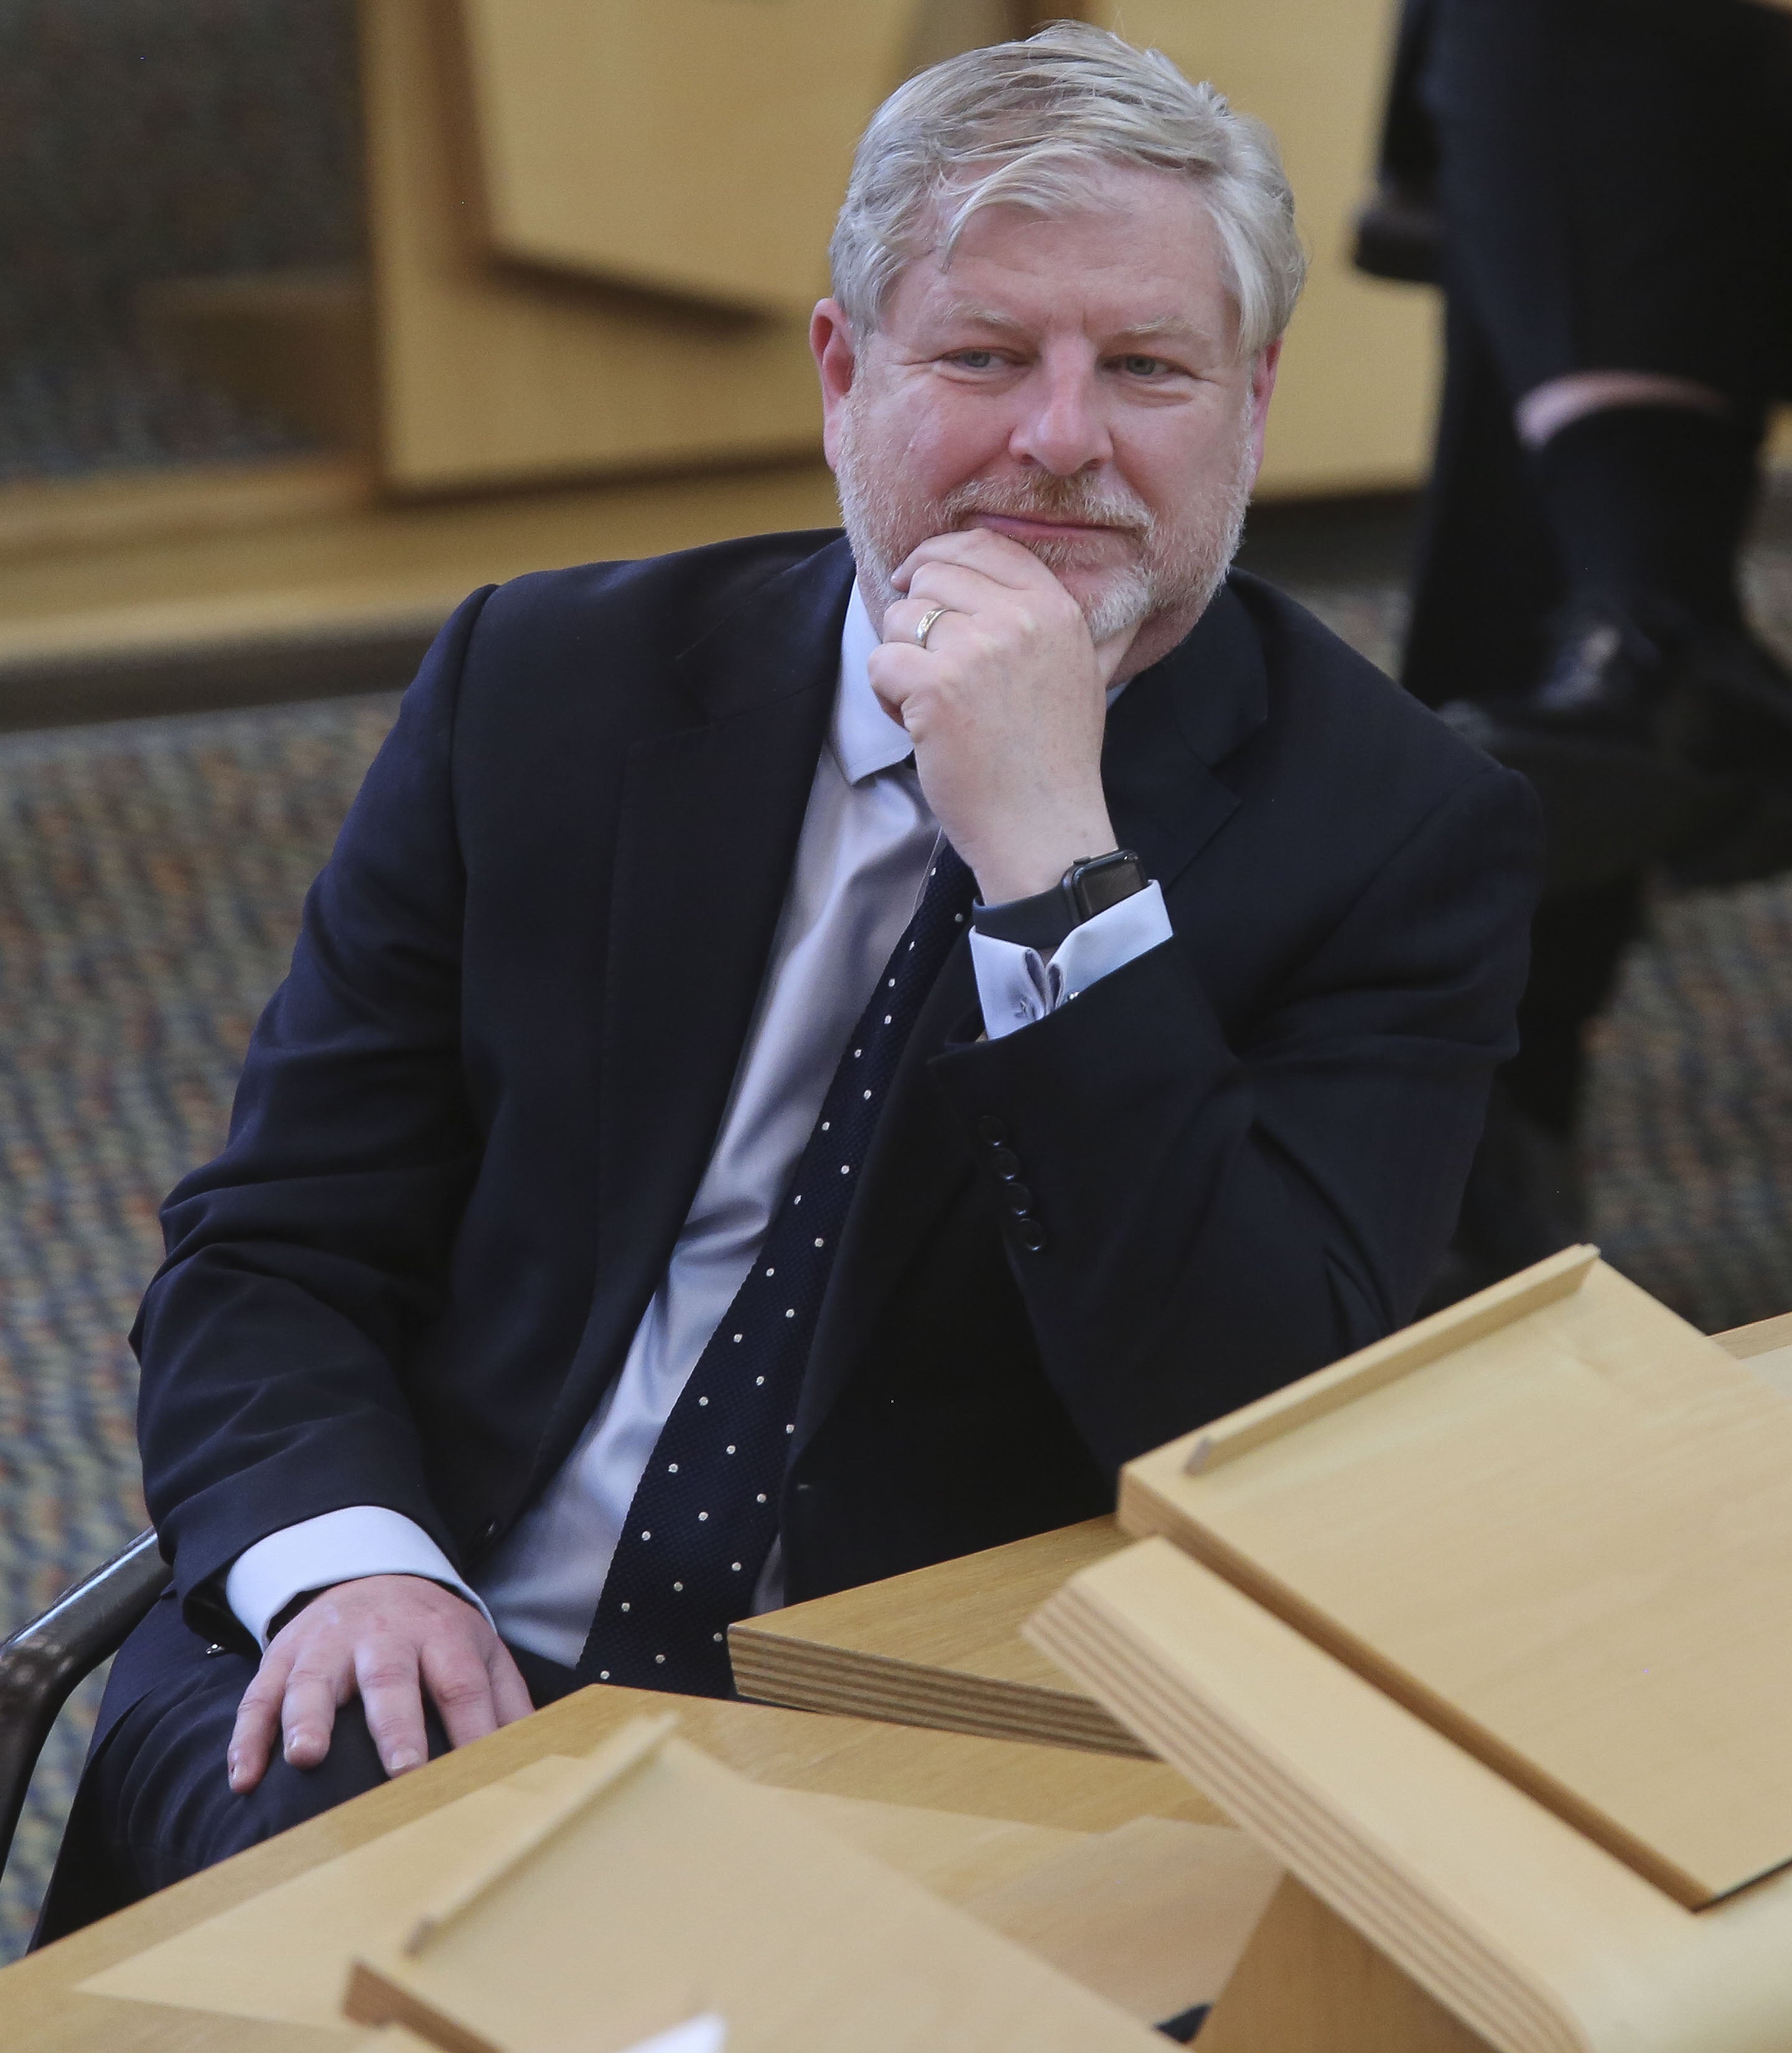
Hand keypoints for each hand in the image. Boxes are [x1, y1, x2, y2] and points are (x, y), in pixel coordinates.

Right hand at [227, 1573, 532, 1792]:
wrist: (372, 1575)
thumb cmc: (433, 1633)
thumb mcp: (481, 1651)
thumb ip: (508, 1703)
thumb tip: (540, 1758)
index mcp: (442, 1635)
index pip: (462, 1684)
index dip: (472, 1728)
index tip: (478, 1776)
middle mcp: (385, 1636)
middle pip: (391, 1677)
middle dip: (397, 1725)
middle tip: (403, 1770)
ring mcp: (329, 1645)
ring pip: (316, 1679)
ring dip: (309, 1718)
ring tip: (307, 1757)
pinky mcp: (284, 1656)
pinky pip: (260, 1695)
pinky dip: (248, 1736)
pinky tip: (244, 1777)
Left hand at [871, 529, 1127, 902]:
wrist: (1043, 827)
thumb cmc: (1058, 762)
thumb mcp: (1090, 680)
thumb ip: (1096, 635)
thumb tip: (1130, 613)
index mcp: (1056, 608)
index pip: (984, 545)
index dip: (939, 555)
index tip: (917, 581)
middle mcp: (1018, 619)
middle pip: (932, 577)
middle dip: (917, 621)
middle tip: (933, 671)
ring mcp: (975, 650)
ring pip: (900, 619)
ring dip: (902, 662)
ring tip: (932, 708)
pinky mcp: (935, 687)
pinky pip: (880, 661)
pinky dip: (886, 697)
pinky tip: (918, 727)